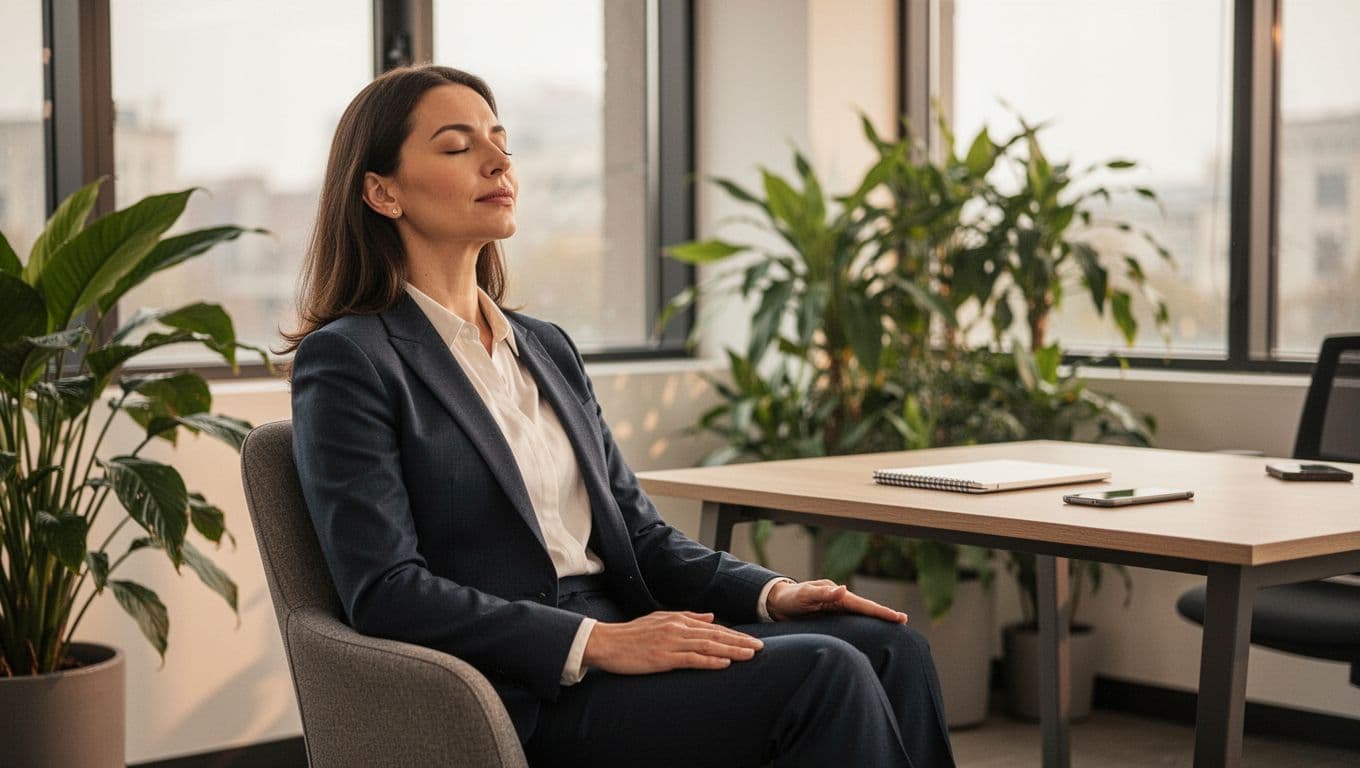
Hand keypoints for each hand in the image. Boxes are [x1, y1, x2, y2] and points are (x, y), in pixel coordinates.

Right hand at [582, 611, 764, 674]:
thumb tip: (710, 617)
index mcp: (678, 620)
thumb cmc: (632, 634)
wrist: (606, 642)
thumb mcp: (660, 620)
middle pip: (715, 635)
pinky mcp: (663, 657)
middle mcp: (678, 628)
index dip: (735, 634)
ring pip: (708, 646)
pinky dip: (710, 661)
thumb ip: (687, 617)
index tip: (752, 641)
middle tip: (760, 647)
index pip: (713, 628)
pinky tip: (724, 664)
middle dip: (740, 641)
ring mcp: (671, 642)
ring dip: (731, 650)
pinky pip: (691, 659)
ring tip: (750, 655)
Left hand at [766, 579, 907, 623]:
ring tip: (894, 626)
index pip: (863, 605)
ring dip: (876, 619)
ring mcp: (836, 607)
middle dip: (884, 614)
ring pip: (860, 614)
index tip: (899, 618)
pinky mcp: (831, 615)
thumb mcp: (803, 595)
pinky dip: (863, 622)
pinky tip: (871, 631)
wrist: (777, 602)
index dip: (881, 612)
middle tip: (904, 622)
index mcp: (836, 595)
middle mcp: (839, 599)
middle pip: (866, 609)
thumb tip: (844, 589)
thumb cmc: (790, 598)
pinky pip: (851, 619)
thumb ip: (822, 593)